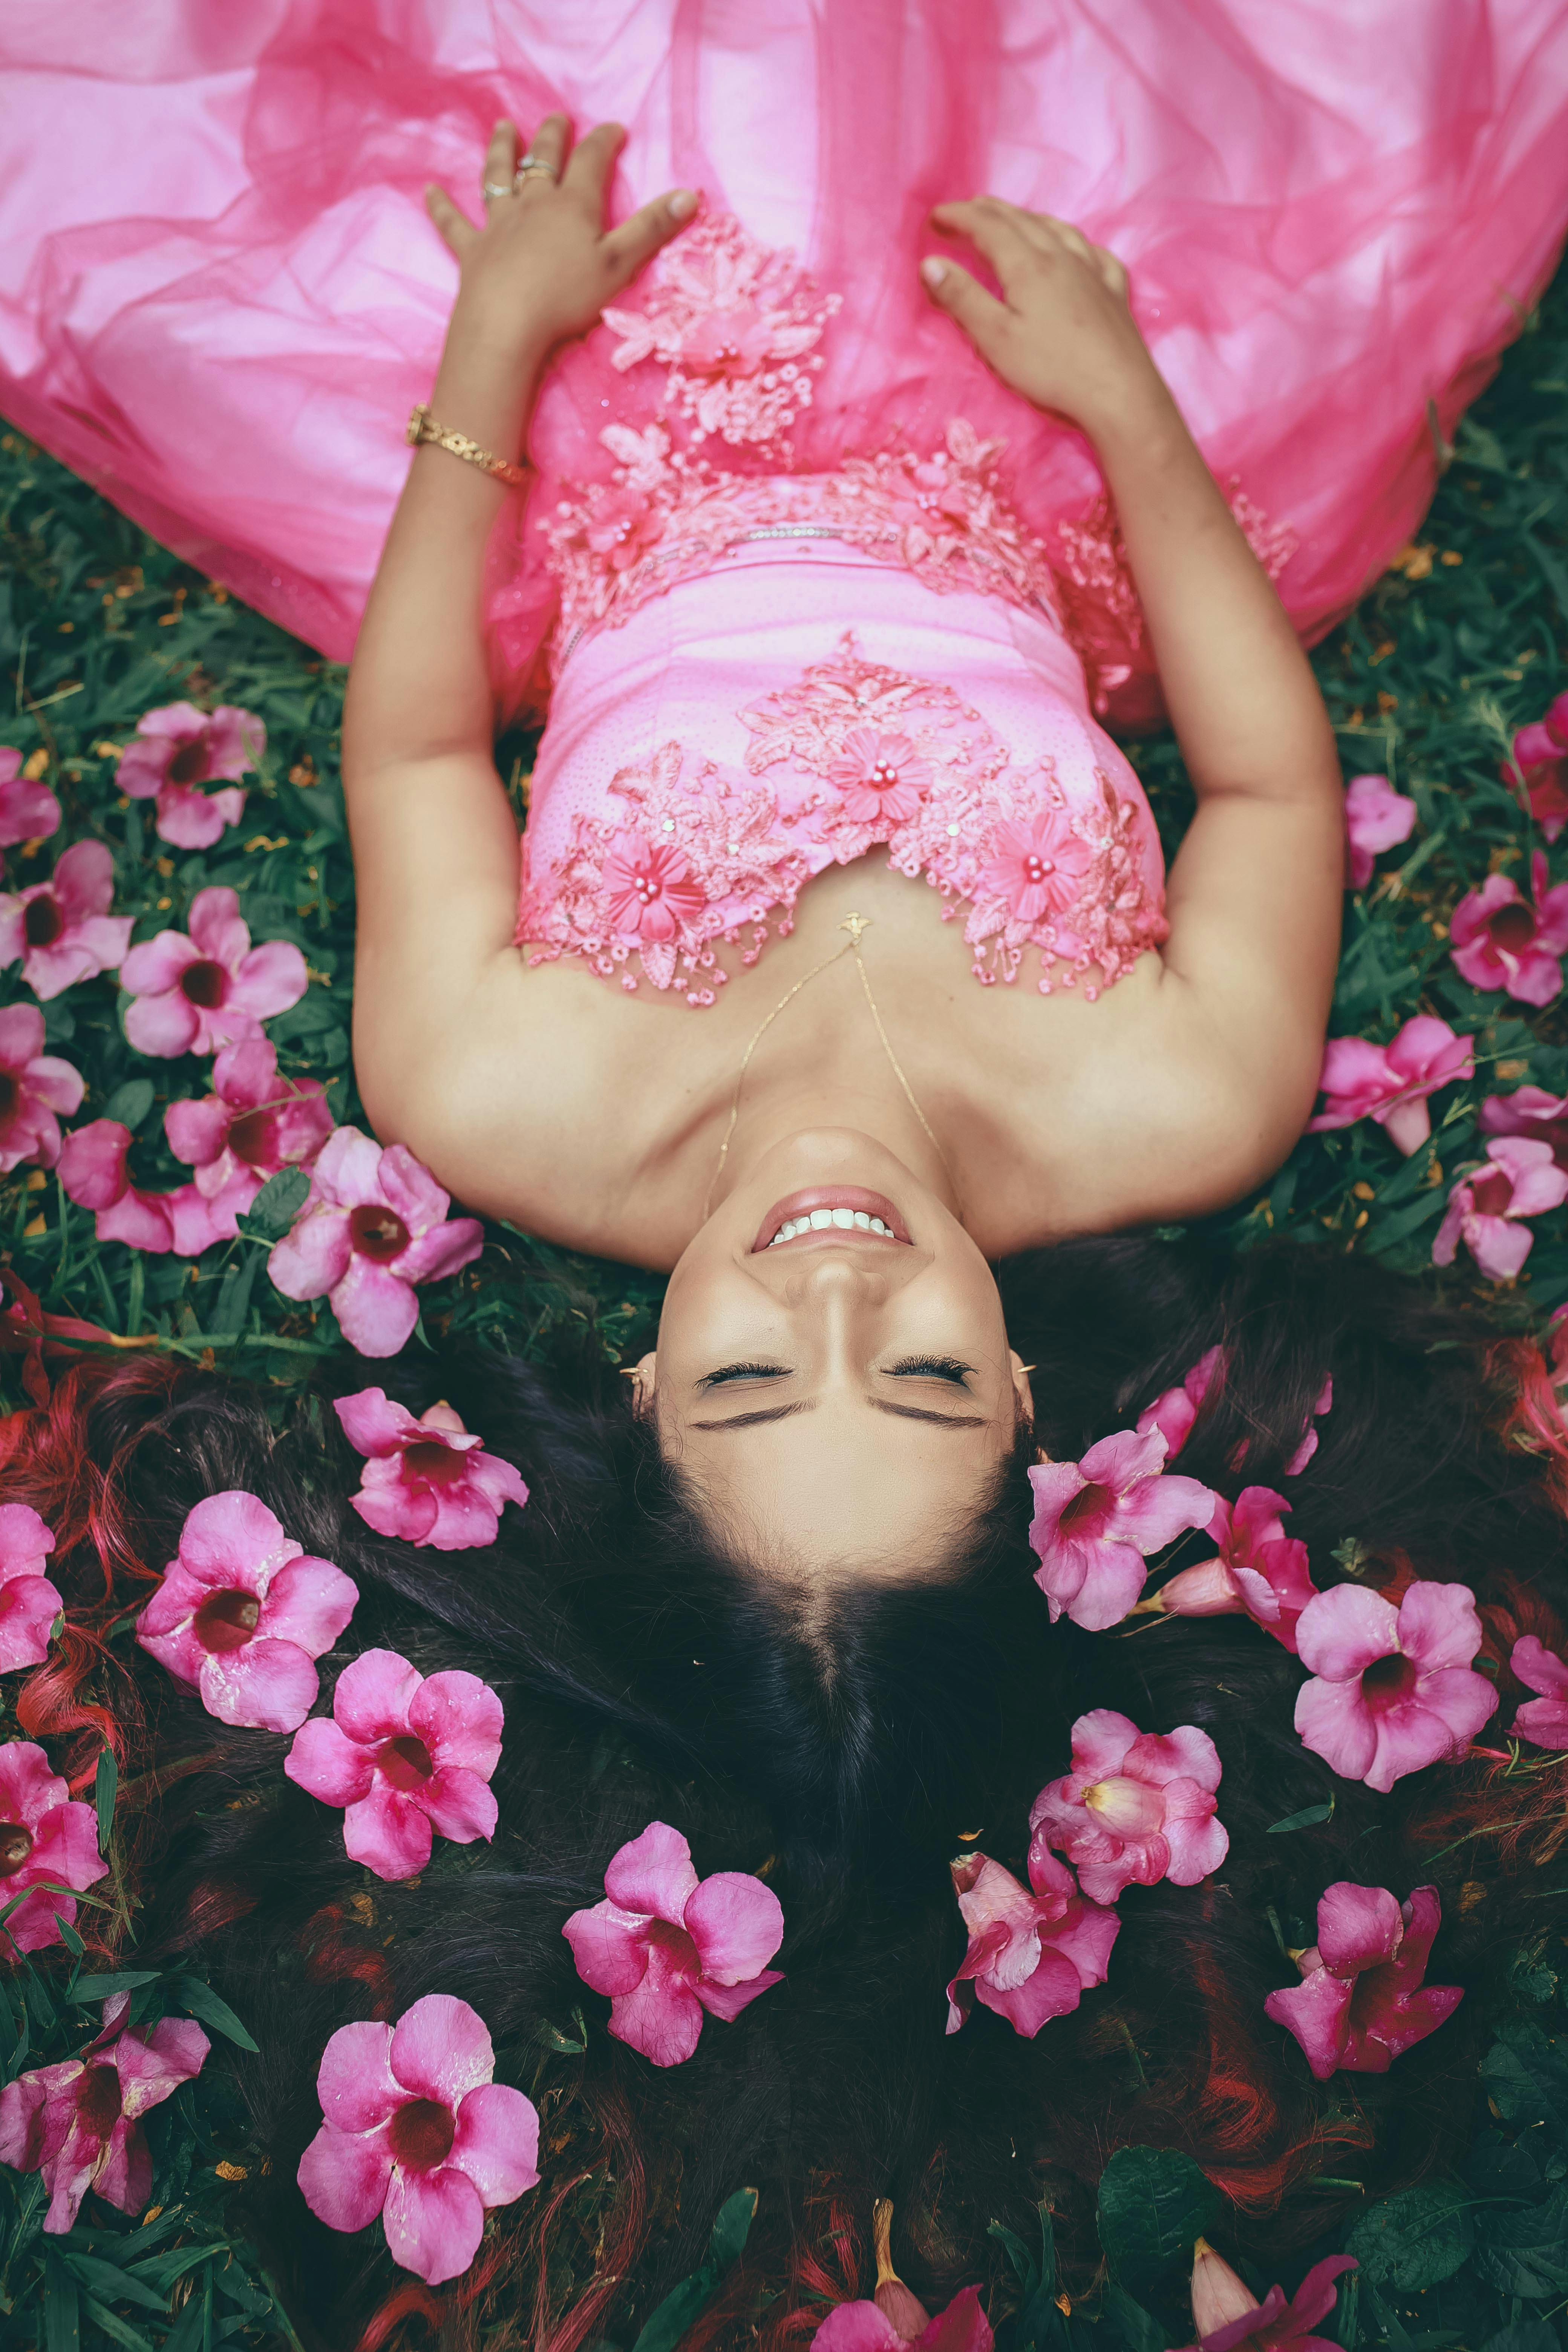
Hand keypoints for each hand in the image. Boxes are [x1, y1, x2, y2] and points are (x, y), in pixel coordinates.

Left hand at [425, 114, 696, 357]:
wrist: (508, 325)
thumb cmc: (567, 298)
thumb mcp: (620, 265)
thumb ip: (652, 229)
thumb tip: (690, 195)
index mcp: (573, 204)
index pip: (592, 160)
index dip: (605, 141)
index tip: (615, 130)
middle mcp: (534, 204)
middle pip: (543, 159)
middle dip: (552, 136)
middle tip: (557, 119)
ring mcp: (499, 224)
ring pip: (499, 177)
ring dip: (501, 150)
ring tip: (503, 128)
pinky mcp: (473, 251)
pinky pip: (454, 223)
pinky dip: (441, 207)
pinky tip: (428, 191)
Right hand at [922, 200, 1163, 440]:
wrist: (1118, 392)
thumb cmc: (1051, 369)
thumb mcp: (995, 338)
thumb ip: (961, 298)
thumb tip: (929, 263)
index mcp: (1028, 264)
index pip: (987, 226)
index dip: (959, 216)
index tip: (935, 216)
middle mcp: (1061, 256)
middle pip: (1021, 220)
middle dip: (988, 211)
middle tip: (964, 211)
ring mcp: (1093, 270)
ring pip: (1057, 228)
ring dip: (1029, 218)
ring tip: (1013, 218)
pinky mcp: (1114, 291)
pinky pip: (1094, 252)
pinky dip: (1075, 241)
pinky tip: (1075, 248)